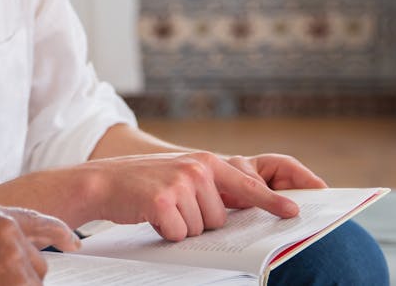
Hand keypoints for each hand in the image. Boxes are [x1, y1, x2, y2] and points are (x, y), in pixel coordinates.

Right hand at [0, 202, 79, 285]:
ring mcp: (12, 248)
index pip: (33, 218)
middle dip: (25, 275)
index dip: (57, 231)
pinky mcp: (17, 273)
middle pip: (36, 256)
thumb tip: (25, 253)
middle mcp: (3, 224)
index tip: (72, 242)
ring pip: (35, 277)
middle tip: (4, 280)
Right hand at [73, 152, 307, 241]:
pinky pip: (178, 234)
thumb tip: (240, 206)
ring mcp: (180, 184)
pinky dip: (165, 232)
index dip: (271, 201)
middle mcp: (197, 169)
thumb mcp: (181, 173)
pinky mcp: (162, 202)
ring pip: (200, 229)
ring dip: (180, 226)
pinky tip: (151, 215)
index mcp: (205, 161)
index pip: (246, 185)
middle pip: (219, 218)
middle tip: (173, 205)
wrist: (102, 181)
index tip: (292, 211)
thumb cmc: (144, 183)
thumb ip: (210, 184)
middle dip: (198, 220)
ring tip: (160, 208)